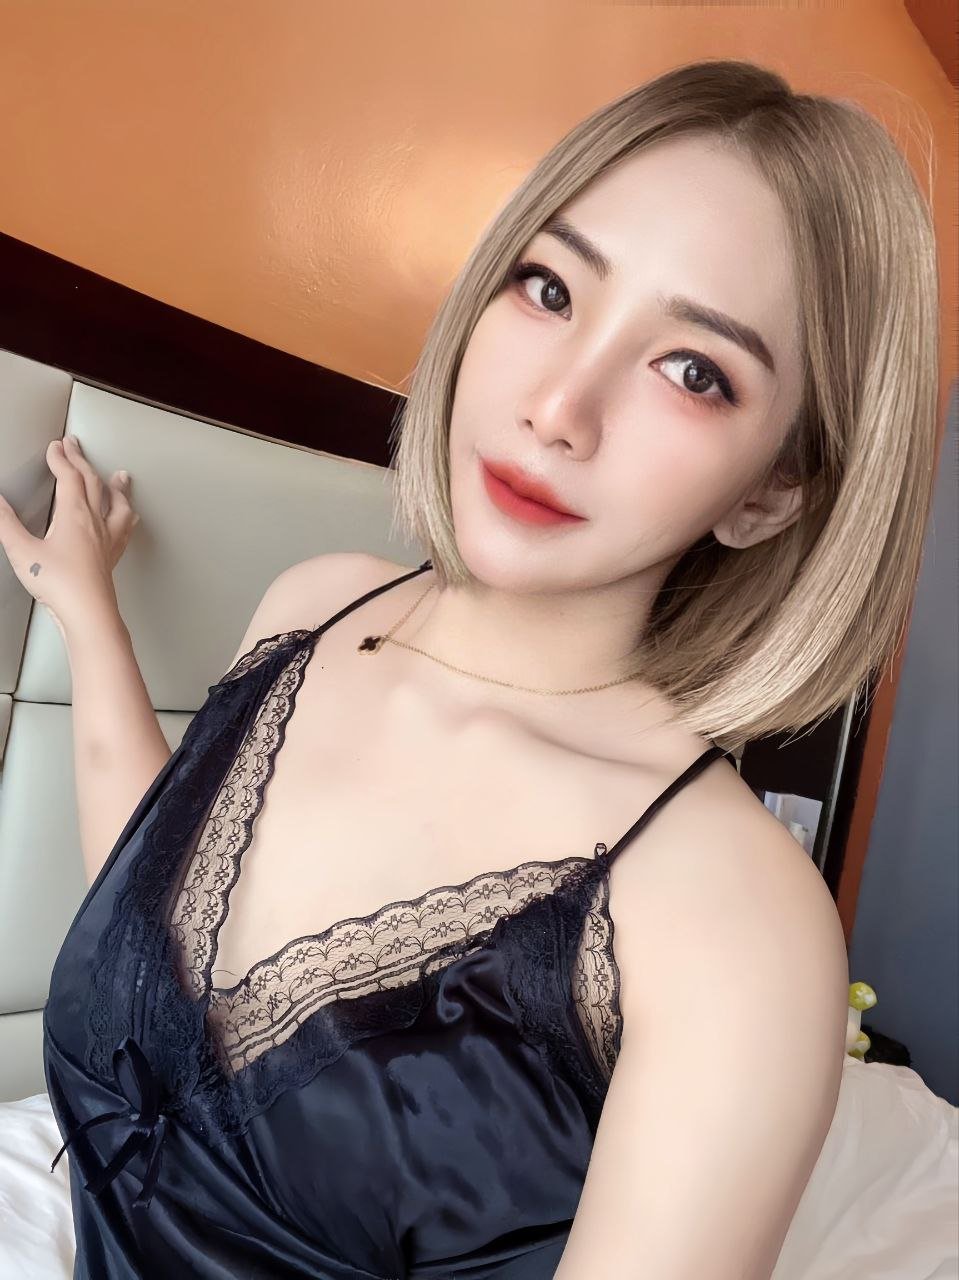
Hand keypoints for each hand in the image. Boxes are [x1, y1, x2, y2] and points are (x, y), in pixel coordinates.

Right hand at [0, 435, 139, 641]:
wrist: (88, 612)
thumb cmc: (60, 584)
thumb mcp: (23, 551)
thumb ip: (6, 523)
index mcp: (74, 515)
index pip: (69, 477)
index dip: (60, 458)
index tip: (55, 447)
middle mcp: (95, 523)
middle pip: (92, 483)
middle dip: (81, 461)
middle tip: (74, 446)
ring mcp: (107, 539)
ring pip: (117, 504)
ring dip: (116, 487)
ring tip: (121, 476)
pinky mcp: (111, 557)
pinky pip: (125, 529)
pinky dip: (127, 517)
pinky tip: (130, 519)